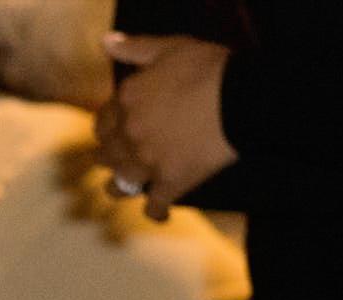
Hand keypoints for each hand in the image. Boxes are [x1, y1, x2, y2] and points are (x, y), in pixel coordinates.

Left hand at [96, 34, 236, 218]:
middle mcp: (129, 136)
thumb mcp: (169, 47)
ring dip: (119, 186)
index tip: (112, 128)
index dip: (107, 125)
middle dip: (109, 155)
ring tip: (124, 187)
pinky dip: (156, 212)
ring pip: (120, 184)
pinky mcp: (171, 183)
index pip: (102, 121)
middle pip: (106, 154)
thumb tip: (104, 42)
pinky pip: (155, 206)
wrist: (240, 98)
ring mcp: (148, 163)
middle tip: (114, 158)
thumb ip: (134, 47)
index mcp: (125, 103)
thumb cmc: (207, 68)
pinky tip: (159, 215)